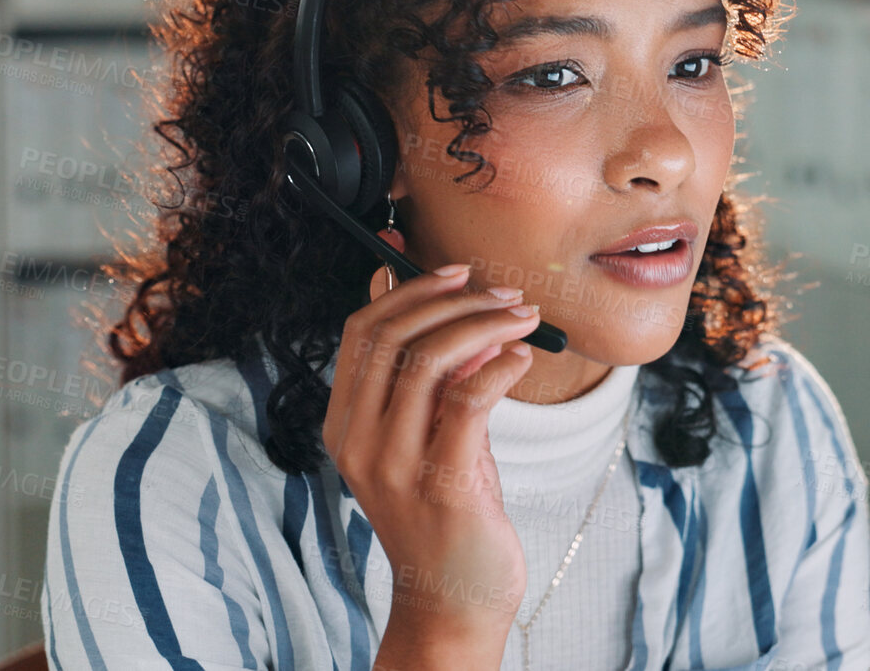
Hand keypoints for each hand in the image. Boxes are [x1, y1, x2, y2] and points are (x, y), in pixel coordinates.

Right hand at [321, 227, 542, 656]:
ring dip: (483, 324)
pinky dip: (499, 365)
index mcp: (345, 425)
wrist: (455, 600)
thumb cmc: (448, 513)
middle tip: (502, 292)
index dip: (404, 288)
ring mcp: (395, 464)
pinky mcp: (442, 482)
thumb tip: (439, 300)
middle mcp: (359, 442)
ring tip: (524, 317)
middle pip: (390, 336)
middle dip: (451, 300)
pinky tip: (522, 357)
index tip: (451, 270)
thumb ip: (430, 375)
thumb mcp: (429, 433)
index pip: (361, 332)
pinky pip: (467, 399)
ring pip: (427, 359)